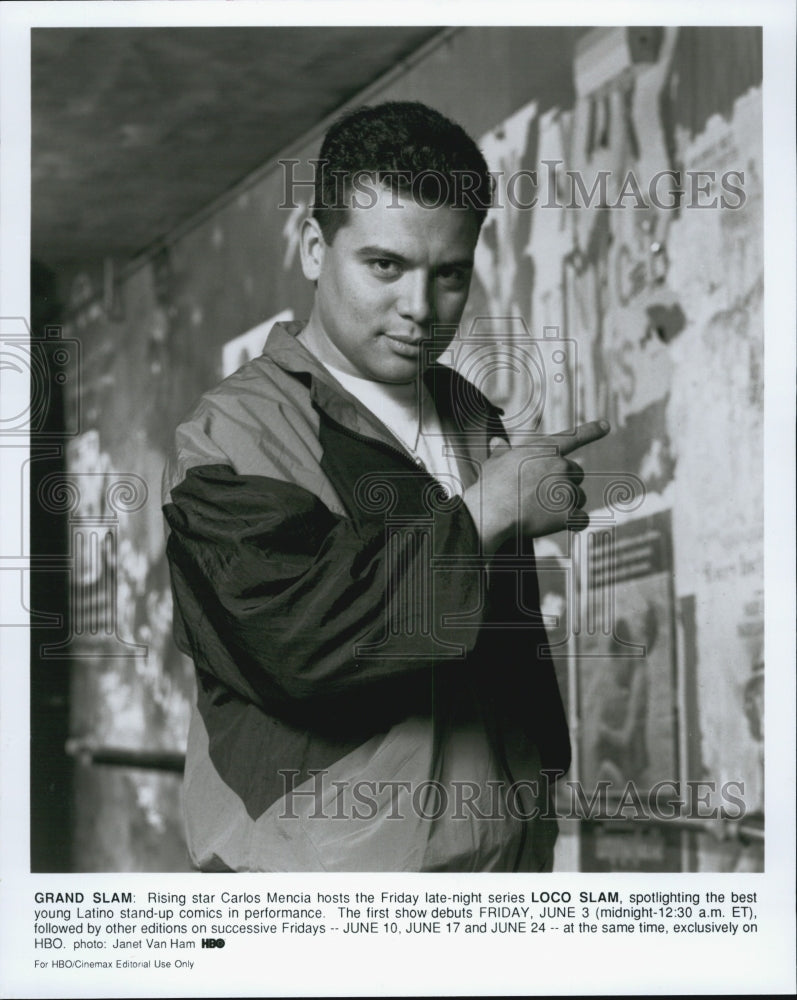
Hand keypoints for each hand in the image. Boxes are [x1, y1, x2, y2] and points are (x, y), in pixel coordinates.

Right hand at [462, 420, 610, 552]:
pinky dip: (574, 523)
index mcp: (544, 450)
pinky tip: (558, 524)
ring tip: (541, 511)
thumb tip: (497, 441)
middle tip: (542, 495)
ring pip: (579, 498)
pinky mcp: (568, 513)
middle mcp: (560, 466)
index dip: (591, 430)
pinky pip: (582, 519)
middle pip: (577, 475)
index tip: (606, 425)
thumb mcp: (495, 463)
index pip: (573, 437)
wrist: (492, 512)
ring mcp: (566, 489)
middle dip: (566, 484)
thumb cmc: (490, 487)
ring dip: (567, 505)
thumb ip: (502, 452)